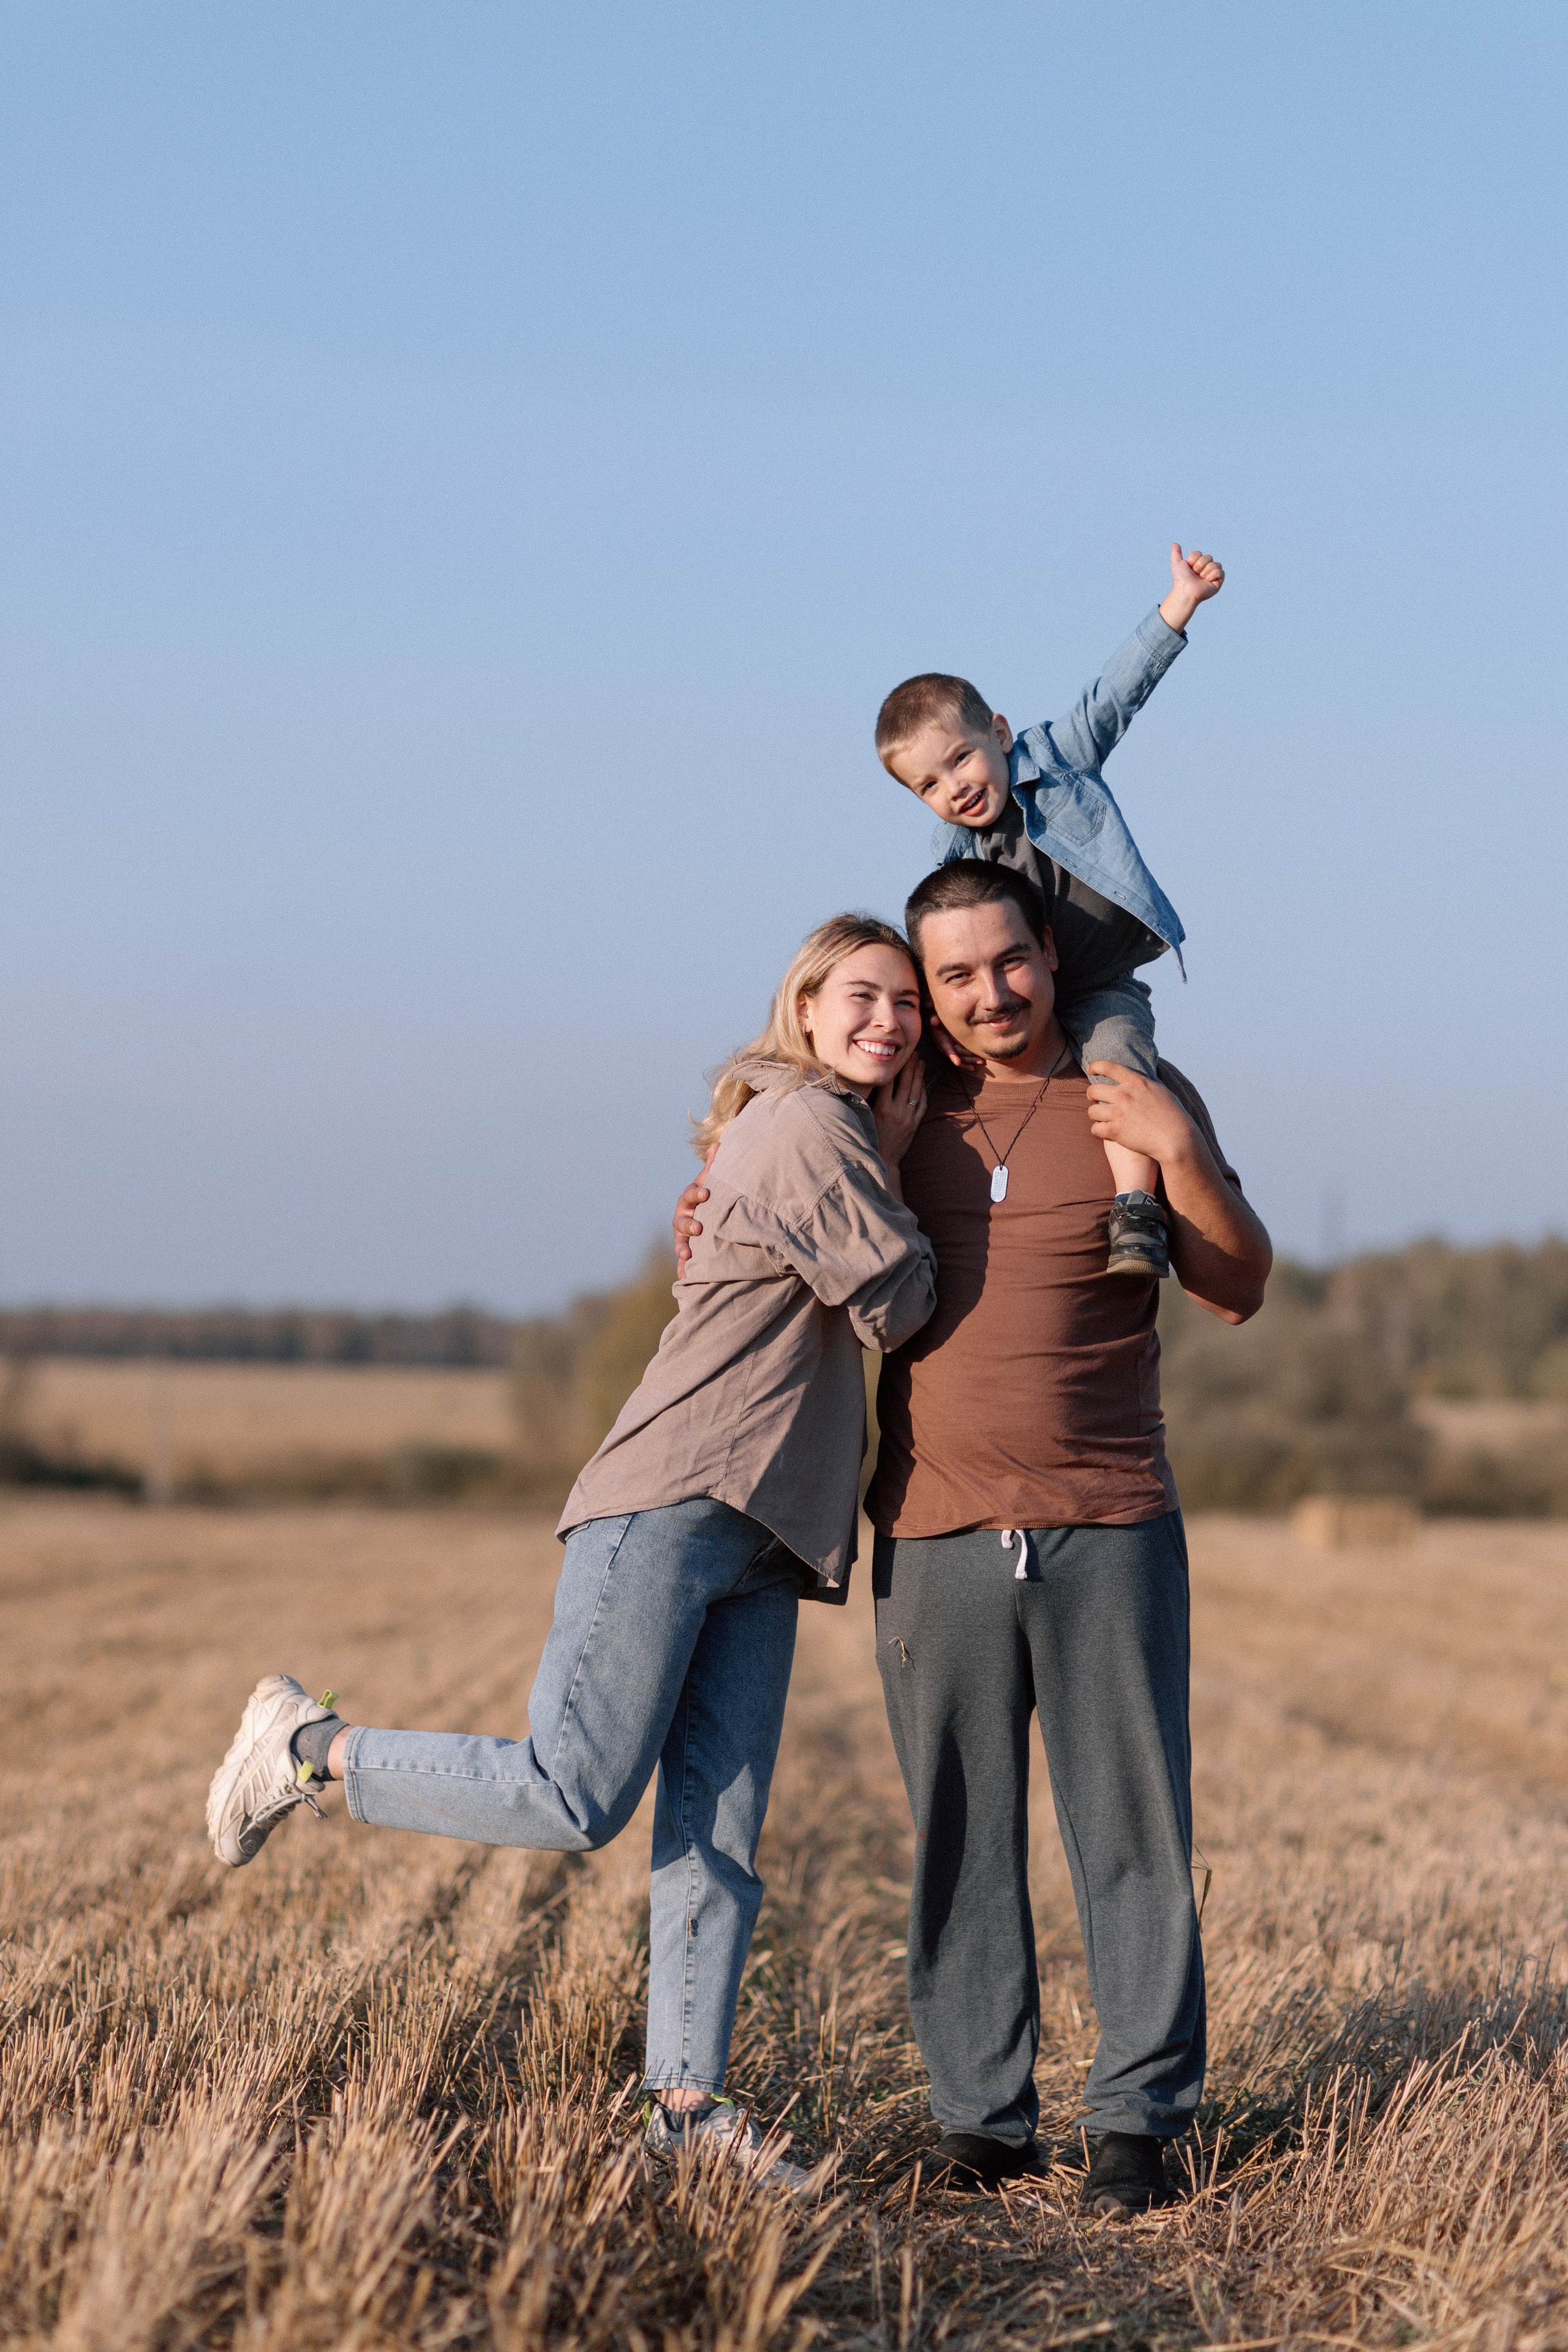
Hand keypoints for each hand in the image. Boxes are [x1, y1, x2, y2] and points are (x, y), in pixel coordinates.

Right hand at [673, 1144, 716, 1277]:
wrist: (709, 1212)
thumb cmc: (713, 1195)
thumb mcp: (713, 1181)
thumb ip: (715, 1166)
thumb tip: (719, 1143)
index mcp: (691, 1199)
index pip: (691, 1194)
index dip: (697, 1193)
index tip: (707, 1194)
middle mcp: (684, 1216)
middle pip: (681, 1220)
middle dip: (688, 1224)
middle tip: (698, 1228)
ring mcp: (683, 1235)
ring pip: (679, 1241)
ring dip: (682, 1247)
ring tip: (687, 1255)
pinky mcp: (687, 1250)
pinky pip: (682, 1261)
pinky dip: (682, 1269)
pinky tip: (683, 1277)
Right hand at [871, 1056, 926, 1171]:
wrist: (883, 1160)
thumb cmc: (870, 1138)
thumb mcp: (866, 1118)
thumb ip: (868, 1101)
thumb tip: (870, 1081)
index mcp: (882, 1109)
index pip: (888, 1082)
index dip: (893, 1067)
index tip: (896, 1055)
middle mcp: (896, 1112)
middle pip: (905, 1083)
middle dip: (910, 1065)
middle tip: (913, 1052)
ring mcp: (908, 1118)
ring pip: (916, 1092)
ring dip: (919, 1075)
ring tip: (921, 1062)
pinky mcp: (915, 1125)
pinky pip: (922, 1105)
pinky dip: (923, 1092)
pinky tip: (924, 1082)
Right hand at [928, 1013, 984, 1070]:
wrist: (935, 1022)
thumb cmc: (936, 1018)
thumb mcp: (933, 1017)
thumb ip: (933, 1018)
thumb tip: (934, 1020)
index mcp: (940, 1040)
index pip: (946, 1049)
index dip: (952, 1056)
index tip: (957, 1062)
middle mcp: (945, 1047)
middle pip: (958, 1055)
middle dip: (968, 1059)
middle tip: (981, 1060)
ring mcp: (950, 1050)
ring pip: (961, 1058)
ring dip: (971, 1061)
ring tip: (982, 1062)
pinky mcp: (954, 1051)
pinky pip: (961, 1059)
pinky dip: (967, 1064)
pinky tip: (974, 1068)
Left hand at [1084, 1061, 1195, 1165]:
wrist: (1176, 1139)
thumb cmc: (1173, 1116)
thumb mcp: (1161, 1091)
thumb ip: (1144, 1083)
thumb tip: (1136, 1077)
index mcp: (1137, 1082)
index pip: (1108, 1066)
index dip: (1096, 1066)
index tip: (1092, 1069)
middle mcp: (1125, 1095)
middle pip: (1093, 1090)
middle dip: (1091, 1095)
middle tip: (1095, 1100)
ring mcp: (1119, 1113)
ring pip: (1091, 1111)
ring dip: (1095, 1115)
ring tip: (1102, 1118)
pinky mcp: (1116, 1131)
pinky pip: (1095, 1129)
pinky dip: (1099, 1131)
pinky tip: (1106, 1131)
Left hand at [1158, 544, 1224, 633]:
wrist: (1186, 590)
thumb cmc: (1180, 579)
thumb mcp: (1177, 564)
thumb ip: (1176, 553)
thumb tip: (1174, 543)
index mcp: (1196, 564)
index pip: (1200, 553)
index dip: (1194, 559)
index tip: (1189, 568)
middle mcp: (1205, 569)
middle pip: (1208, 557)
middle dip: (1200, 564)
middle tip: (1195, 574)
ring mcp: (1212, 575)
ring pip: (1216, 563)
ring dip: (1207, 570)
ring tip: (1201, 578)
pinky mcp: (1218, 582)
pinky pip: (1221, 571)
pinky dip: (1214, 574)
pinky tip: (1208, 581)